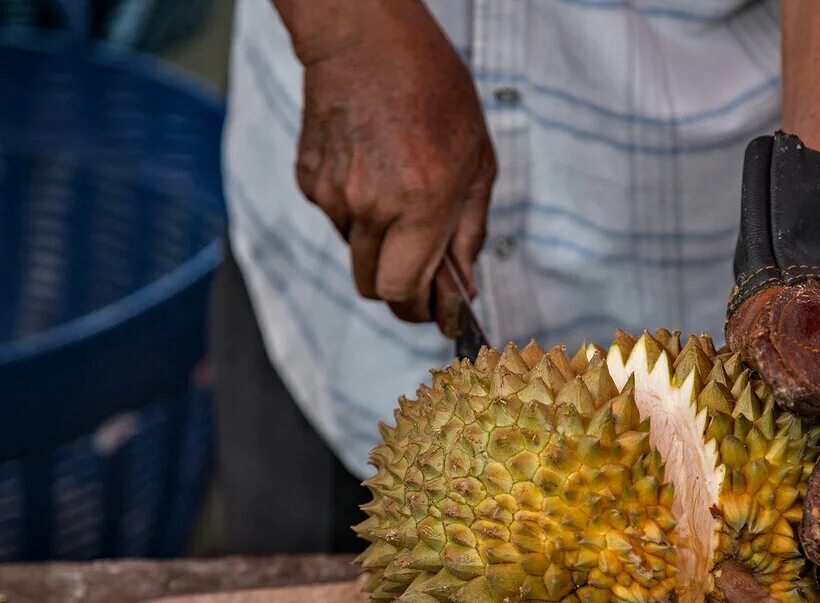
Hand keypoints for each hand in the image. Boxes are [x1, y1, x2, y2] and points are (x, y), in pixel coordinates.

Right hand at [290, 0, 495, 326]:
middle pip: (374, 287)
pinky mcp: (309, 181)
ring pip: (355, 255)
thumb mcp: (477, 161)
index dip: (421, 311)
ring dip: (380, 248)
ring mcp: (334, 195)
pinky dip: (357, 214)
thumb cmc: (432, 91)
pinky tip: (373, 172)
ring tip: (401, 200)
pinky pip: (336, 221)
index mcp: (422, 203)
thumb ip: (469, 231)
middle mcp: (372, 206)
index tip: (436, 313)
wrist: (365, 40)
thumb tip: (462, 285)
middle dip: (401, 290)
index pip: (405, 292)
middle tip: (424, 276)